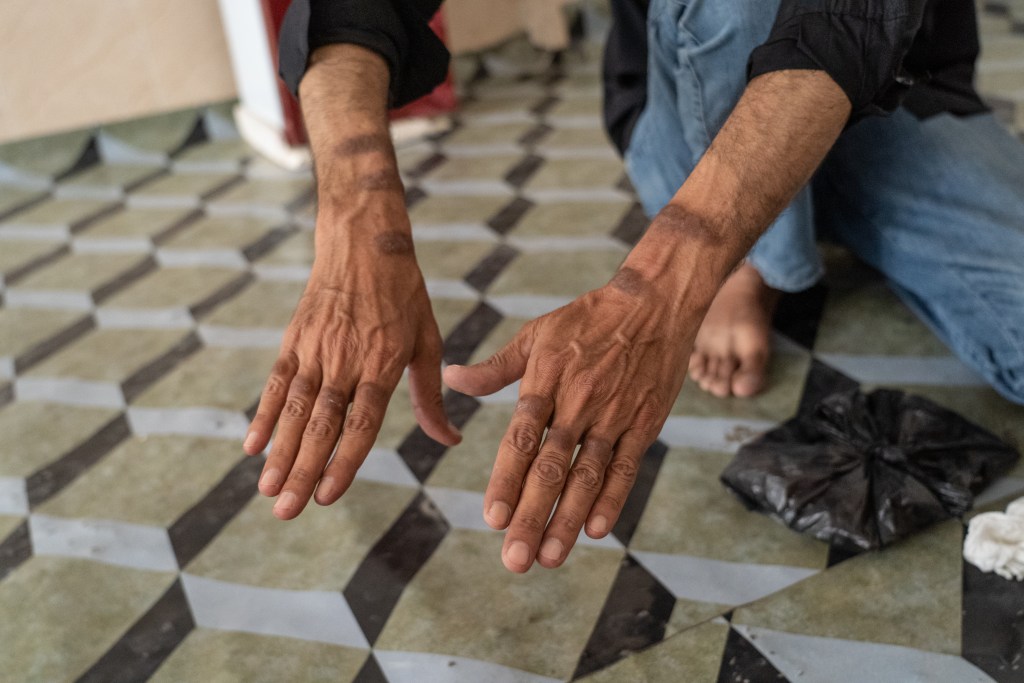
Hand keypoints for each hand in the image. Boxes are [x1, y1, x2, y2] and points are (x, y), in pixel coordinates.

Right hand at [243, 233, 460, 518]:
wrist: (364, 242)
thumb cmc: (404, 296)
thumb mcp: (427, 342)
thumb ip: (430, 397)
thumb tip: (451, 440)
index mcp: (383, 364)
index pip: (361, 423)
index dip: (343, 461)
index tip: (328, 497)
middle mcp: (346, 361)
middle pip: (321, 425)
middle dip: (303, 471)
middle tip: (286, 512)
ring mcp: (315, 350)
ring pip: (293, 410)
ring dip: (280, 453)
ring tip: (268, 490)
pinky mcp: (294, 340)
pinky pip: (275, 384)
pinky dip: (263, 415)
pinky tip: (252, 447)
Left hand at [444, 267, 703, 571]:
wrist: (654, 302)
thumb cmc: (587, 318)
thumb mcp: (536, 334)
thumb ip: (496, 367)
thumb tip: (452, 379)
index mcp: (546, 381)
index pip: (521, 439)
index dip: (506, 480)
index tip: (492, 519)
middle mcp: (579, 402)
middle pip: (551, 467)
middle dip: (532, 516)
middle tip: (515, 559)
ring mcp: (614, 415)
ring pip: (588, 475)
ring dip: (568, 519)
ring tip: (551, 558)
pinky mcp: (645, 423)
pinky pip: (627, 466)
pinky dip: (612, 499)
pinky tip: (595, 530)